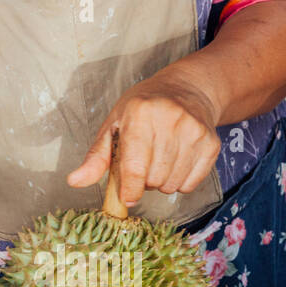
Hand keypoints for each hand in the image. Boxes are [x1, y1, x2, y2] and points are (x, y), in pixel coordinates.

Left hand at [67, 66, 222, 205]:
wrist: (187, 89)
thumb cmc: (144, 108)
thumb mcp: (114, 125)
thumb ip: (96, 157)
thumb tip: (75, 181)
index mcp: (140, 114)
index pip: (135, 167)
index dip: (130, 189)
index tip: (127, 197)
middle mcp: (170, 120)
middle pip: (153, 180)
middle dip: (144, 181)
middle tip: (144, 163)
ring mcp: (194, 132)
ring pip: (172, 185)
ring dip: (162, 182)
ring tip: (160, 161)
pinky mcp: (211, 143)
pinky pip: (191, 184)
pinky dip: (180, 182)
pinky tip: (177, 162)